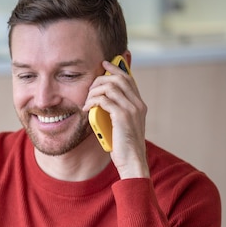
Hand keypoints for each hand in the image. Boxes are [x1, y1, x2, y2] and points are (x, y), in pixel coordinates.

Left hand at [83, 59, 149, 178]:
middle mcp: (137, 104)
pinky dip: (92, 101)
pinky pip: (104, 100)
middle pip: (118, 79)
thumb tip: (102, 102)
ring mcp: (131, 109)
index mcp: (139, 105)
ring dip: (94, 92)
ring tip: (86, 101)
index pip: (128, 79)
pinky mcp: (122, 116)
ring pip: (110, 87)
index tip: (104, 65)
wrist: (132, 161)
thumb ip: (117, 112)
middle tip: (89, 88)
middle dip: (101, 79)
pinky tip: (86, 108)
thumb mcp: (122, 126)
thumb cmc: (124, 146)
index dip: (115, 69)